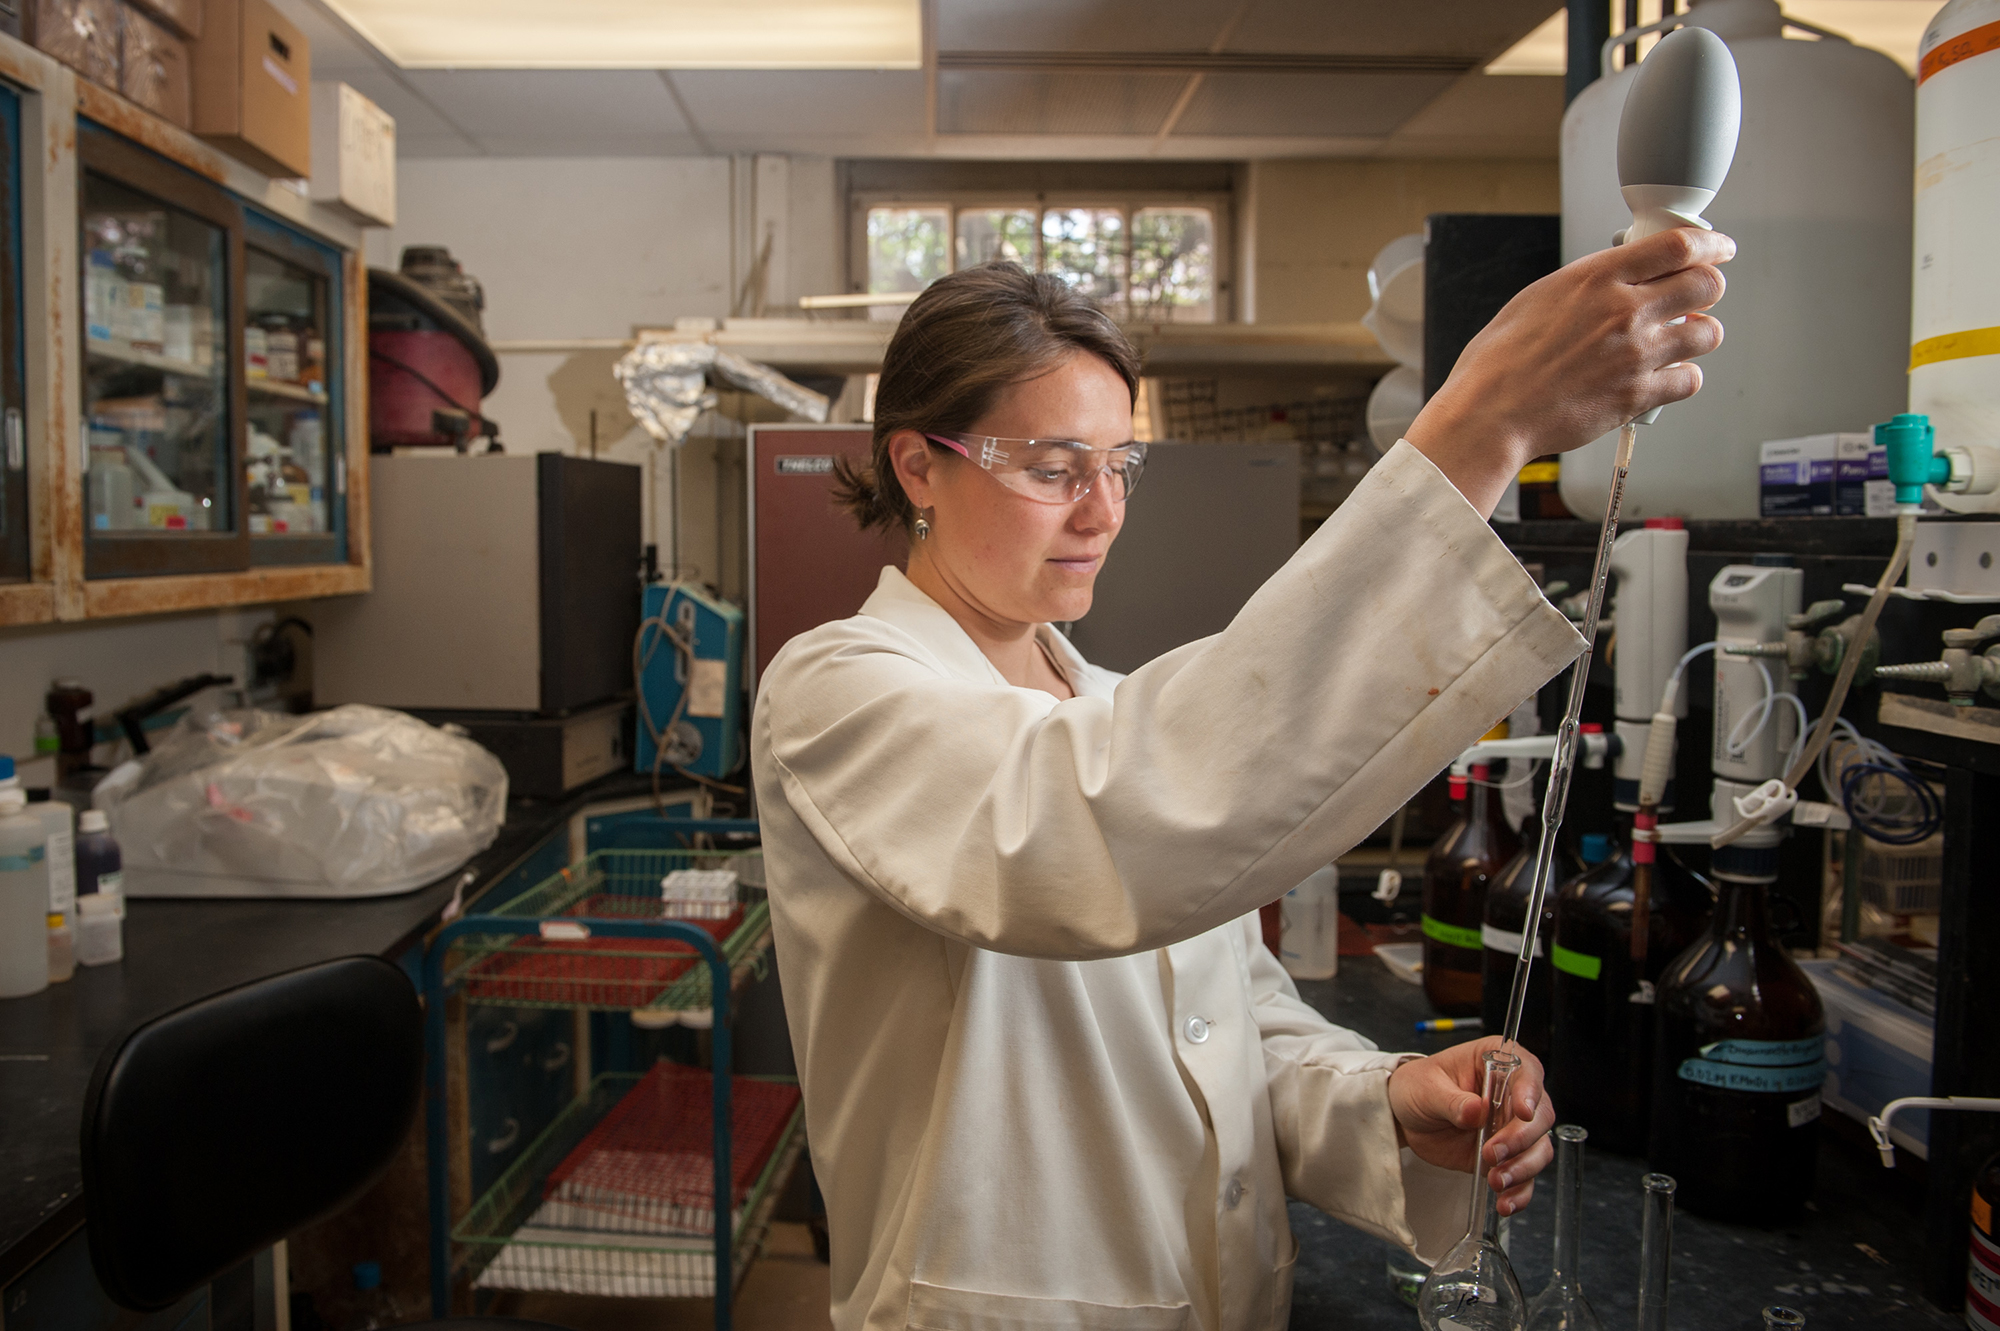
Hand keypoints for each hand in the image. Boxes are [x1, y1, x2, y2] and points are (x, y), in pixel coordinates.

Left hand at [1387, 1036, 1555, 1216]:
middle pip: (1540, 1116)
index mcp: (1497, 1061)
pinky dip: (1520, 1191)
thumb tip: (1475, 1110)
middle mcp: (1513, 1093)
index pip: (1527, 1072)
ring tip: (1496, 1180)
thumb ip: (1451, 1100)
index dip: (1530, 1092)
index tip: (1523, 1112)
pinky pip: (1525, 1176)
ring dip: (1522, 1169)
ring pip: (1538, 1149)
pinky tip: (1505, 1202)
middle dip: (1521, 1139)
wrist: (1404, 1117)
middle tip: (1492, 1153)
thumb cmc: (1417, 1088)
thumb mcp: (1426, 1088)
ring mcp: (1512, 1127)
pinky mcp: (1507, 1156)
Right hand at [1404, 227, 1734, 515]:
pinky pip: (1689, 380)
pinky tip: (1664, 378)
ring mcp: (1636, 354)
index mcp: (1597, 278)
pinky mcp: (1638, 395)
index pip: (1678, 245)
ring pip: (1707, 333)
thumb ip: (1586, 286)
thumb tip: (1613, 282)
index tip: (1717, 248)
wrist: (1491, 414)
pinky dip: (1682, 379)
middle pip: (1706, 284)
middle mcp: (1624, 311)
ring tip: (1681, 339)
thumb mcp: (1537, 298)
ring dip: (1699, 334)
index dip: (1709, 244)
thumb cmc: (1499, 362)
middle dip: (1709, 287)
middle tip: (1699, 296)